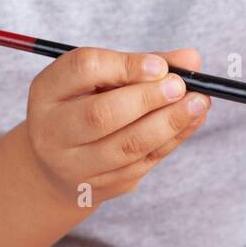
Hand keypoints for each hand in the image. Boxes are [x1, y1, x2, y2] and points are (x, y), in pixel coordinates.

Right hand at [22, 46, 209, 206]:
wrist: (58, 166)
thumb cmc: (85, 106)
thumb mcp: (99, 79)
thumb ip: (142, 64)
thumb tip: (191, 59)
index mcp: (47, 91)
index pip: (83, 69)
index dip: (125, 65)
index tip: (160, 65)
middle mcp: (53, 131)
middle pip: (102, 114)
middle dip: (148, 99)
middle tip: (181, 86)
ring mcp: (75, 165)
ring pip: (127, 145)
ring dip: (169, 123)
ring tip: (198, 103)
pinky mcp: (102, 186)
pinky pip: (143, 163)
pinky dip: (172, 140)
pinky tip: (192, 122)